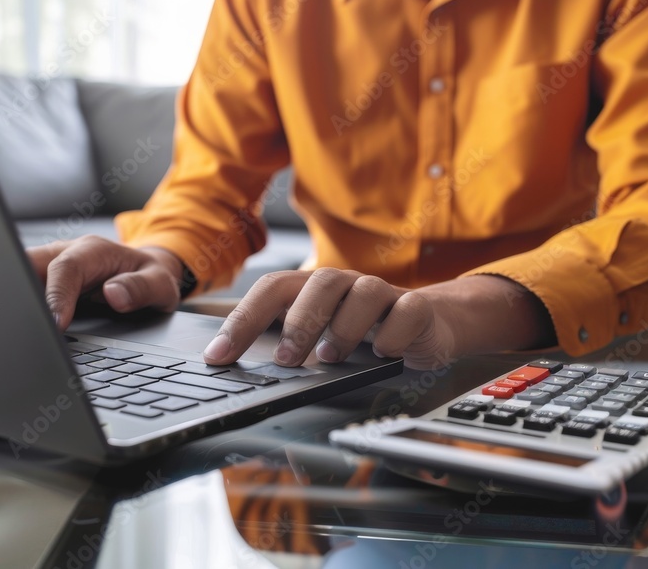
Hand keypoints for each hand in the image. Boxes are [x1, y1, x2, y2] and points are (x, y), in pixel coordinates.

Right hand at [26, 235, 184, 330]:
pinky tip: (22, 330)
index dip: (57, 296)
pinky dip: (20, 308)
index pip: (65, 268)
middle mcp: (66, 254)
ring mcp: (50, 267)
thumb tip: (114, 295)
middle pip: (29, 265)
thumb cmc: (150, 276)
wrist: (145, 272)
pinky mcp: (44, 282)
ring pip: (20, 276)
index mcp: (93, 250)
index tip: (57, 324)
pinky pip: (24, 291)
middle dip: (21, 291)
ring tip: (18, 331)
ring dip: (17, 300)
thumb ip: (141, 288)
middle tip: (22, 327)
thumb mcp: (160, 283)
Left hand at [201, 268, 555, 369]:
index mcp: (314, 289)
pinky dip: (394, 333)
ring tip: (331, 358)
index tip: (218, 356)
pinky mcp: (418, 308)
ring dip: (343, 327)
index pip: (272, 291)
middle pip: (318, 284)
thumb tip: (231, 363)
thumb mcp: (322, 336)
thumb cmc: (365, 332)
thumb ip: (284, 344)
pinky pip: (407, 311)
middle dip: (298, 322)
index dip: (242, 321)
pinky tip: (384, 354)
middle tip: (284, 360)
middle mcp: (346, 284)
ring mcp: (383, 293)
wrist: (429, 323)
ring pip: (363, 292)